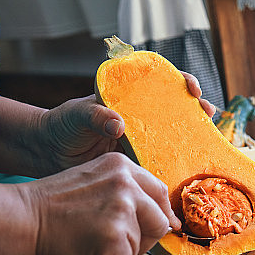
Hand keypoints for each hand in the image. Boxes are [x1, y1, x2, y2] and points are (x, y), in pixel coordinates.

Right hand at [22, 152, 181, 254]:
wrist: (22, 218)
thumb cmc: (53, 206)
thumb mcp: (95, 182)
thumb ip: (127, 192)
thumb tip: (166, 220)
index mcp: (121, 165)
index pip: (159, 191)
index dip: (161, 213)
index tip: (162, 226)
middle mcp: (125, 183)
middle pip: (159, 220)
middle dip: (145, 237)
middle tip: (116, 241)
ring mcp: (121, 208)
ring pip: (143, 243)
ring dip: (121, 250)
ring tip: (91, 239)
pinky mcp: (113, 235)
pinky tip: (86, 249)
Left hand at [38, 72, 213, 172]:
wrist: (47, 155)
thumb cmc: (61, 126)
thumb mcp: (76, 114)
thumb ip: (95, 116)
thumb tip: (118, 124)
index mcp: (127, 98)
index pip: (159, 83)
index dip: (179, 81)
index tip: (189, 87)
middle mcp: (138, 118)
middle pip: (174, 109)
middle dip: (195, 109)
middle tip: (207, 112)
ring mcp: (139, 141)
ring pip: (171, 137)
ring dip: (190, 138)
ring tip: (207, 138)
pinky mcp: (135, 163)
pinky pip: (158, 164)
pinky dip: (172, 168)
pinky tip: (185, 172)